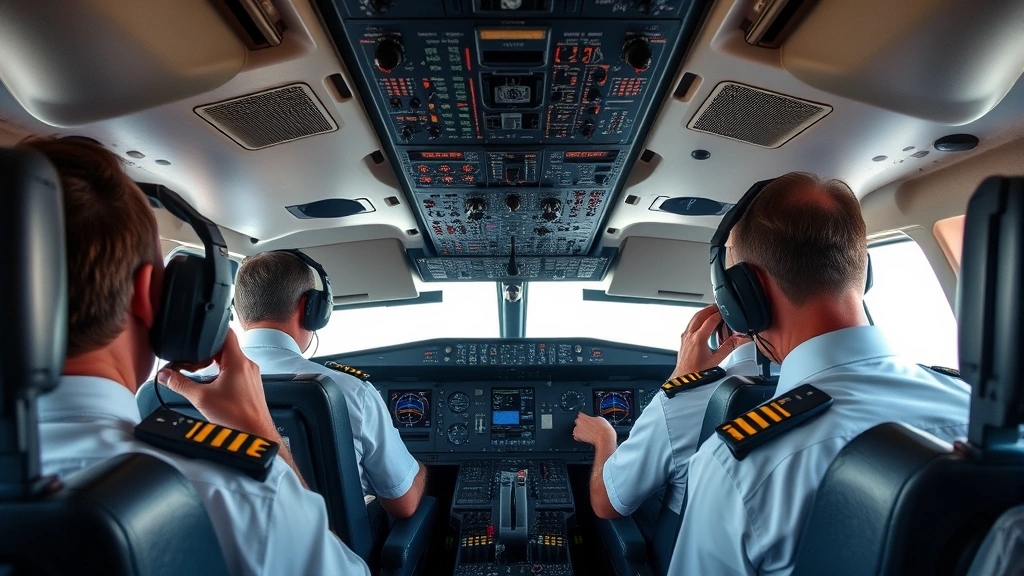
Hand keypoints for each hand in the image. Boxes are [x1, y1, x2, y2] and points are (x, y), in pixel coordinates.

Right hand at [158, 330, 275, 438]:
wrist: (255, 434)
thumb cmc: (237, 417)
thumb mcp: (201, 398)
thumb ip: (180, 384)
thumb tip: (166, 375)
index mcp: (238, 361)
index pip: (227, 333)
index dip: (211, 330)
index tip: (199, 332)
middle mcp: (248, 365)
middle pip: (225, 347)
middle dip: (206, 352)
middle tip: (192, 362)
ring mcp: (251, 375)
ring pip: (230, 360)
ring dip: (213, 363)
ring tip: (200, 374)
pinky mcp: (250, 385)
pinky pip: (235, 371)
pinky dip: (222, 373)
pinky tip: (212, 385)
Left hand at [573, 412, 616, 452]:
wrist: (604, 437)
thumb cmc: (604, 429)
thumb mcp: (600, 419)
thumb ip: (593, 419)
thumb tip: (592, 420)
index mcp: (584, 416)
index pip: (580, 415)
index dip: (584, 418)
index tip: (586, 420)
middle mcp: (579, 422)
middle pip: (578, 422)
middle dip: (582, 425)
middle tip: (589, 428)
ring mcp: (578, 429)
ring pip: (576, 429)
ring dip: (580, 431)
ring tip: (588, 434)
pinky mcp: (578, 436)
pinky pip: (576, 436)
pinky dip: (579, 437)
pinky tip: (585, 438)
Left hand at [670, 305, 746, 378]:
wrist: (685, 376)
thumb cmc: (697, 370)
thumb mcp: (716, 359)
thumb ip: (728, 347)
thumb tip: (736, 338)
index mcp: (699, 339)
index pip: (710, 320)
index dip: (719, 314)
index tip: (725, 312)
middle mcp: (690, 335)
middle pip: (700, 315)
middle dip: (710, 309)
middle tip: (719, 307)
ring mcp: (685, 336)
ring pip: (694, 318)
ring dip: (703, 312)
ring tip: (712, 311)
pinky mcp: (683, 338)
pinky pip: (690, 323)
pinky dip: (698, 318)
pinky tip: (703, 321)